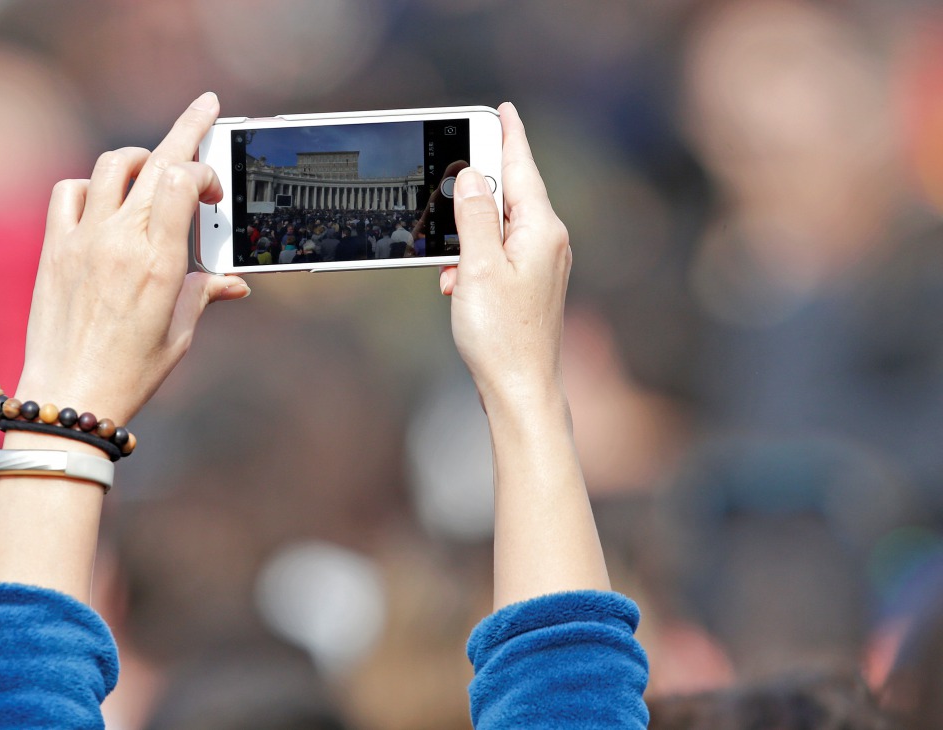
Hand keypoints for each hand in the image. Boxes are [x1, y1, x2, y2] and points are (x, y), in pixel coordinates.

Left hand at [14, 92, 248, 424]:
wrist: (68, 397)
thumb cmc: (129, 373)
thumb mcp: (180, 334)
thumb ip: (204, 293)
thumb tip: (233, 282)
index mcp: (160, 263)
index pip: (183, 179)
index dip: (205, 169)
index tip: (215, 187)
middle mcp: (121, 242)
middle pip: (155, 161)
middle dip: (188, 128)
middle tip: (207, 107)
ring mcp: (84, 241)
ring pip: (112, 165)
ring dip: (140, 156)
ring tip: (155, 167)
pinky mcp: (55, 249)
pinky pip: (69, 191)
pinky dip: (91, 186)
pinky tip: (105, 202)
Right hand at [442, 102, 570, 410]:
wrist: (520, 389)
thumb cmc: (502, 334)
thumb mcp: (478, 266)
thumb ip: (474, 216)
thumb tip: (469, 178)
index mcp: (542, 229)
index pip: (522, 168)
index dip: (508, 136)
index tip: (503, 109)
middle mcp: (548, 242)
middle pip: (509, 195)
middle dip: (476, 189)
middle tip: (452, 169)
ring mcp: (541, 264)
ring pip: (498, 228)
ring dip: (467, 235)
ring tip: (446, 256)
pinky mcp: (529, 285)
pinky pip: (497, 255)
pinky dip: (472, 260)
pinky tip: (454, 282)